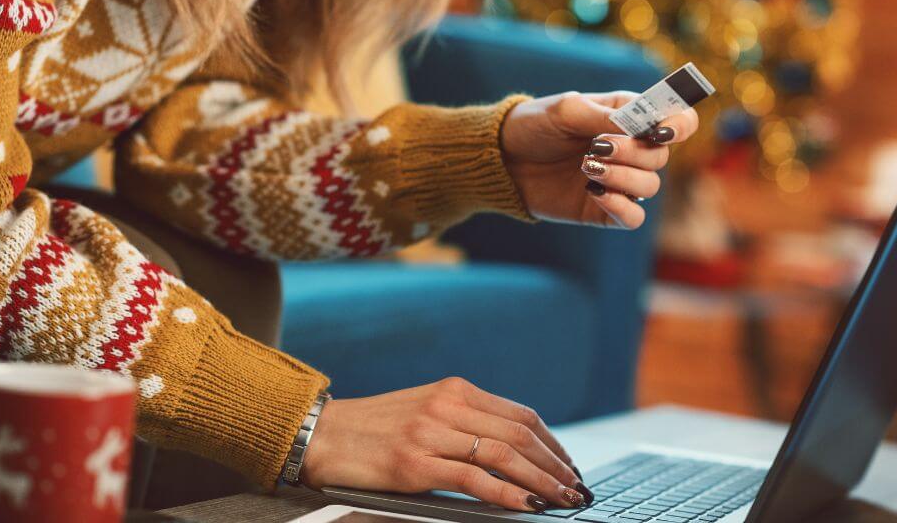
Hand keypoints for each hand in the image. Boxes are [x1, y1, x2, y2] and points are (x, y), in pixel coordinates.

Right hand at [301, 377, 590, 511]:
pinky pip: (473, 480)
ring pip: (503, 456)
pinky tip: (525, 506)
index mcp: (455, 390)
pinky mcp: (415, 464)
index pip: (520, 415)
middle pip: (520, 435)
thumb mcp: (425, 410)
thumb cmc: (373, 429)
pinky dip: (507, 494)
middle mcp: (447, 405)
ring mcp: (432, 433)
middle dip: (554, 465)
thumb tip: (512, 451)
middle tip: (574, 487)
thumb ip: (465, 421)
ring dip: (540, 481)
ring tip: (560, 500)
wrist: (322, 435)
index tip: (568, 465)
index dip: (552, 443)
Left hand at [500, 91, 698, 228]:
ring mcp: (620, 181)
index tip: (659, 130)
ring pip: (650, 186)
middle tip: (596, 147)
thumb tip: (635, 127)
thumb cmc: (535, 126)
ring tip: (586, 167)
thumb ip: (603, 116)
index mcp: (629, 118)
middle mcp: (631, 150)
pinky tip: (595, 193)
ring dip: (622, 176)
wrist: (503, 160)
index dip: (678, 124)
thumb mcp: (566, 110)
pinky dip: (621, 206)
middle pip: (661, 156)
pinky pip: (634, 218)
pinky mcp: (605, 209)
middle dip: (632, 152)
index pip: (676, 121)